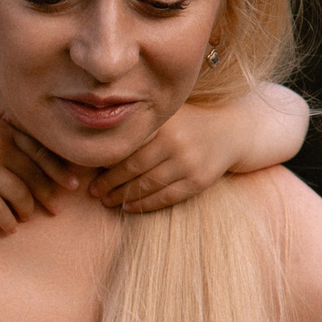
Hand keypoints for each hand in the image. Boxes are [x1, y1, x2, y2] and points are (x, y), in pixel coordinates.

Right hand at [0, 83, 81, 231]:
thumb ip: (2, 137)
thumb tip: (21, 159)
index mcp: (4, 131)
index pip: (41, 153)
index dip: (59, 171)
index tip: (72, 184)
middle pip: (34, 176)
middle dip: (48, 195)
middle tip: (56, 210)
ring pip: (18, 194)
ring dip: (26, 210)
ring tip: (27, 219)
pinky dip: (6, 221)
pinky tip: (9, 228)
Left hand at [90, 100, 236, 211]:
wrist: (231, 130)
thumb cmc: (189, 122)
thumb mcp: (167, 115)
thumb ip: (140, 126)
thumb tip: (99, 146)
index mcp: (163, 123)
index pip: (127, 148)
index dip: (106, 165)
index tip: (90, 175)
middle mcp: (175, 142)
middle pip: (133, 168)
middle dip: (109, 183)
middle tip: (94, 192)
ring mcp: (188, 163)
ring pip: (148, 185)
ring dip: (123, 196)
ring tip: (107, 201)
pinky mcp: (198, 181)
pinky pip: (166, 197)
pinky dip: (145, 204)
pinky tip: (129, 206)